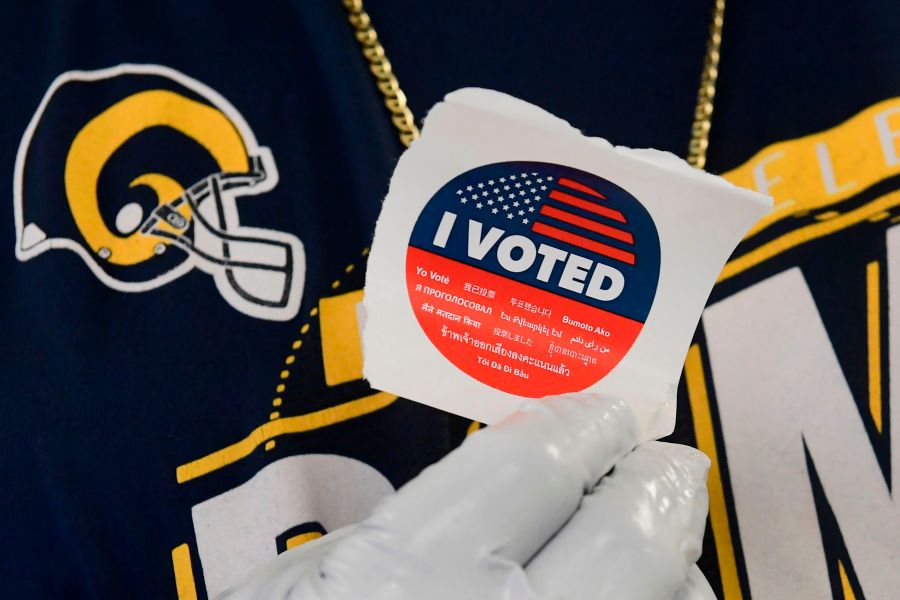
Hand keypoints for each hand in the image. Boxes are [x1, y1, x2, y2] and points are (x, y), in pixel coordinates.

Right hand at [217, 395, 713, 598]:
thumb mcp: (282, 597)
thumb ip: (388, 535)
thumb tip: (502, 488)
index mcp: (402, 587)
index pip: (532, 471)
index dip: (580, 426)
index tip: (604, 411)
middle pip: (630, 541)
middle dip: (657, 483)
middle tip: (664, 461)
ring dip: (674, 568)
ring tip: (659, 541)